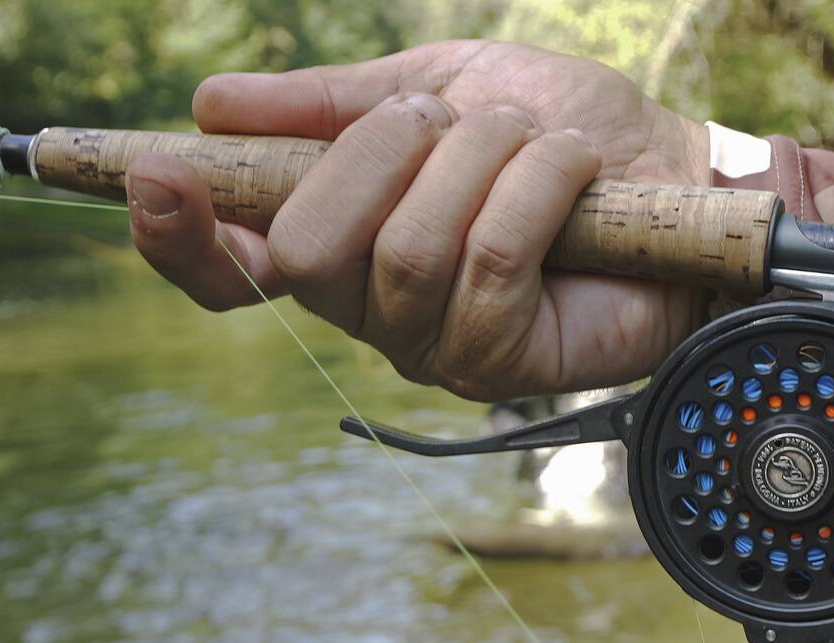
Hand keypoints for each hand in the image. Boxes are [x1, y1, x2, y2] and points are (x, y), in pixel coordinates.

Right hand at [124, 42, 710, 399]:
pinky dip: (537, 188)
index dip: (180, 235)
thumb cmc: (563, 134)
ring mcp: (434, 347)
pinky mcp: (505, 366)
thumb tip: (211, 108)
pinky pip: (488, 261)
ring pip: (408, 248)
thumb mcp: (440, 85)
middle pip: (307, 249)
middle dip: (386, 153)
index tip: (153, 173)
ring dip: (481, 159)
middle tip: (456, 124)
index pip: (231, 268)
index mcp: (342, 241)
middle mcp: (371, 308)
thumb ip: (331, 104)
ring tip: (537, 146)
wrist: (680, 169)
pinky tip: (576, 176)